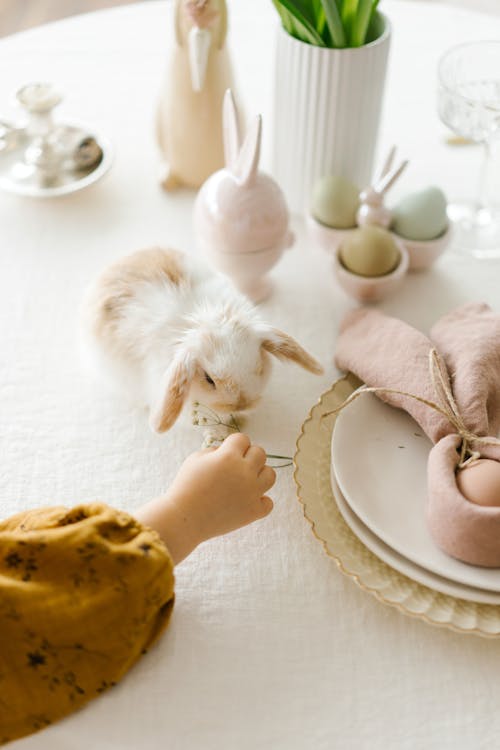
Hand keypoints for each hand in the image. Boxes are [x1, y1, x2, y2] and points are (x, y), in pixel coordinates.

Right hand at [135, 434, 275, 563]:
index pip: (243, 438)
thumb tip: (229, 451)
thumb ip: (215, 450)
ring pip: (270, 475)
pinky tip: (245, 501)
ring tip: (245, 482)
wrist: (183, 518)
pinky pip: (268, 502)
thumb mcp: (195, 459)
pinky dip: (259, 501)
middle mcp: (244, 472)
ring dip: (259, 475)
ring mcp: (252, 492)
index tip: (225, 454)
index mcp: (229, 456)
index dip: (234, 444)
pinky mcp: (253, 511)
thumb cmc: (186, 486)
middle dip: (248, 456)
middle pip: (260, 453)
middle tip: (234, 467)